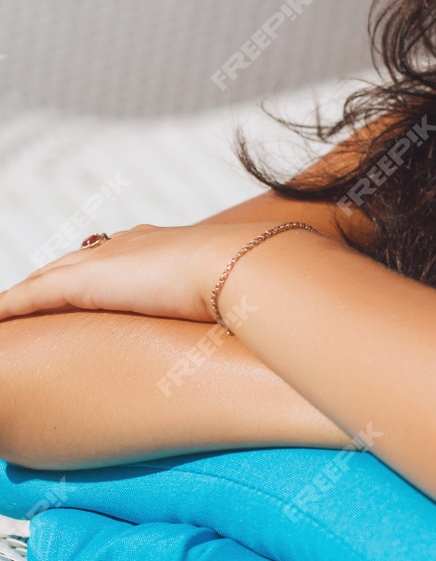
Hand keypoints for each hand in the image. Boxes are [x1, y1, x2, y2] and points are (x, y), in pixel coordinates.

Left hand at [0, 221, 286, 325]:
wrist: (250, 266)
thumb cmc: (264, 280)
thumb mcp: (251, 288)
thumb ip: (248, 298)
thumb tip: (283, 316)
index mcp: (167, 245)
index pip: (120, 255)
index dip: (101, 268)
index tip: (89, 278)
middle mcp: (131, 246)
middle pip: (77, 263)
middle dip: (53, 280)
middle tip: (29, 298)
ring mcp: (105, 262)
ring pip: (47, 280)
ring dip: (25, 297)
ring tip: (5, 313)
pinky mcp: (84, 284)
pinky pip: (29, 300)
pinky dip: (8, 310)